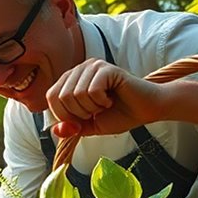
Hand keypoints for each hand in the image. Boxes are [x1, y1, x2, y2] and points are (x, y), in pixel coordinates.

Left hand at [46, 58, 166, 137]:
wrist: (145, 110)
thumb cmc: (119, 115)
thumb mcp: (90, 126)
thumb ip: (72, 127)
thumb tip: (55, 130)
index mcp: (72, 80)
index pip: (51, 96)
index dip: (63, 114)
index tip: (82, 119)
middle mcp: (80, 69)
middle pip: (62, 97)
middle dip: (79, 113)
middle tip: (97, 111)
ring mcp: (93, 66)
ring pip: (76, 94)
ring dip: (92, 108)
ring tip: (105, 104)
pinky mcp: (106, 68)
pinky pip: (92, 90)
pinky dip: (102, 101)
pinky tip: (111, 99)